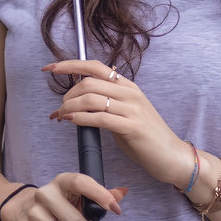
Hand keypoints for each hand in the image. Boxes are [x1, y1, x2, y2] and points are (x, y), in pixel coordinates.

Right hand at [0, 173, 127, 220]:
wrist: (22, 209)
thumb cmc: (58, 202)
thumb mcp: (77, 195)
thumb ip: (100, 194)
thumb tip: (122, 193)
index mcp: (61, 182)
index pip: (81, 182)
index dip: (100, 195)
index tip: (115, 209)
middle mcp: (45, 194)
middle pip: (74, 220)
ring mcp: (32, 213)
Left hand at [45, 59, 190, 187]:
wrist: (171, 155)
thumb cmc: (145, 136)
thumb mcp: (125, 113)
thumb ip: (107, 103)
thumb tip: (79, 99)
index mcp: (127, 86)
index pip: (95, 66)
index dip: (70, 64)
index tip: (49, 68)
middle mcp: (130, 93)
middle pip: (89, 82)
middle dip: (67, 95)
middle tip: (59, 110)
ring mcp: (132, 109)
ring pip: (91, 98)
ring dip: (69, 107)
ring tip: (61, 117)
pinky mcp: (132, 127)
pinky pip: (99, 118)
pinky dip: (80, 118)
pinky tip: (70, 121)